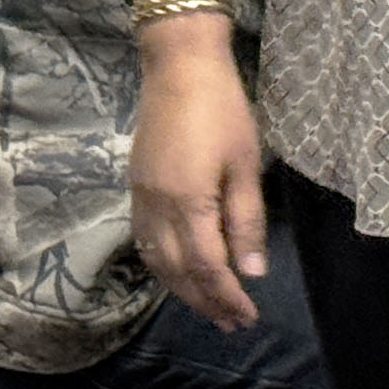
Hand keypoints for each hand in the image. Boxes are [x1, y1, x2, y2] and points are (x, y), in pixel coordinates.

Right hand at [130, 43, 269, 330]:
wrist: (178, 66)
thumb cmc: (222, 110)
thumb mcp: (245, 164)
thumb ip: (246, 221)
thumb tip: (252, 272)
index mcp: (187, 202)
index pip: (207, 267)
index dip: (227, 296)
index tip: (248, 316)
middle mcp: (157, 207)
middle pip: (178, 271)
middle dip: (206, 301)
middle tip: (233, 323)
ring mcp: (141, 197)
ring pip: (156, 260)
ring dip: (182, 289)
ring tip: (210, 307)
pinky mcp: (136, 186)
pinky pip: (144, 241)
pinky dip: (163, 265)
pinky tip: (179, 271)